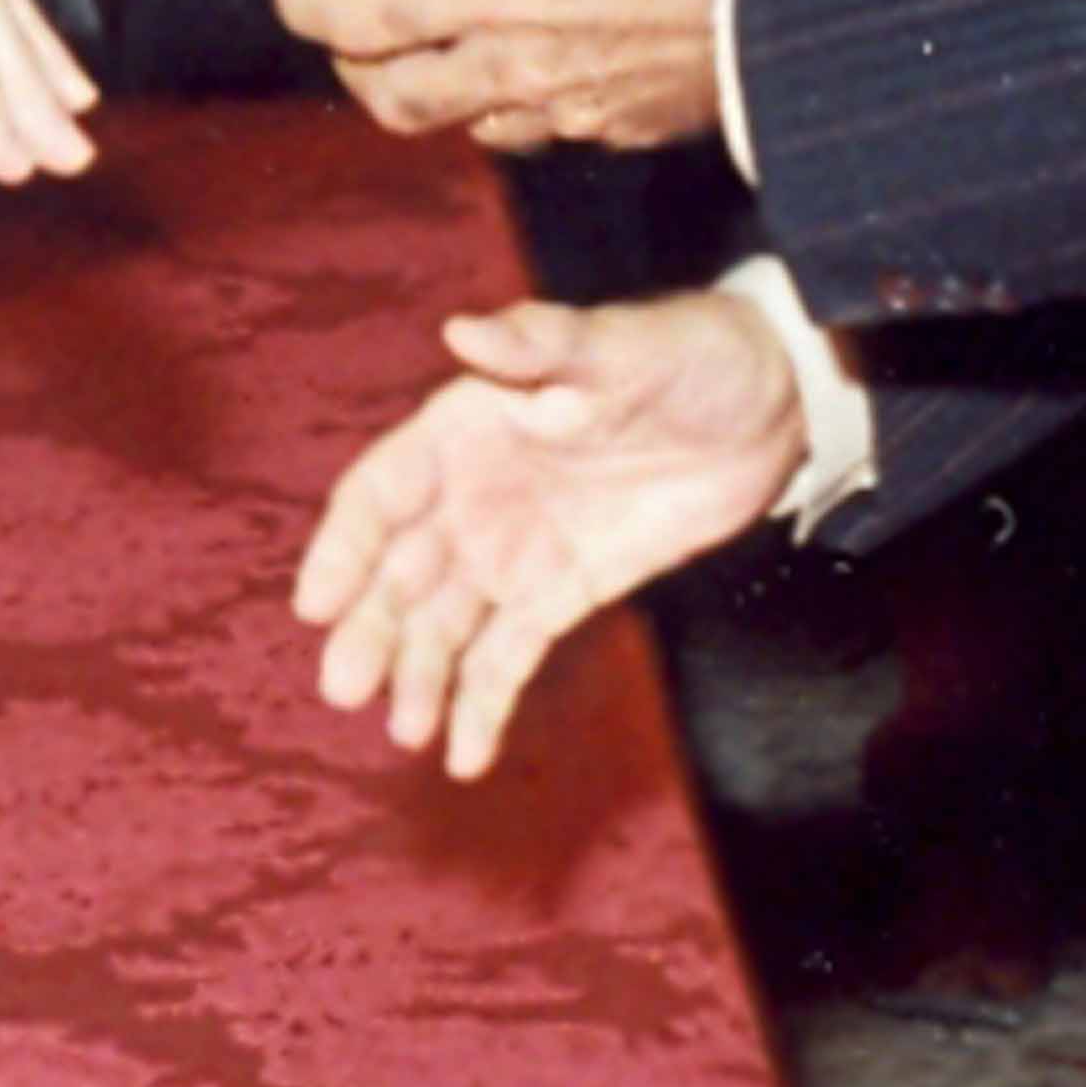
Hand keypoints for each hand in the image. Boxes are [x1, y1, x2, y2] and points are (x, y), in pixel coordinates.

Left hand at [270, 0, 761, 151]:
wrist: (787, 2)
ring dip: (424, 95)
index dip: (309, 9)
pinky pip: (530, 133)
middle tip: (347, 34)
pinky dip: (499, 107)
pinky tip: (516, 74)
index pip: (364, 21)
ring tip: (424, 54)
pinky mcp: (610, 132)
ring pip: (460, 126)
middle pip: (396, 99)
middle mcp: (513, 67)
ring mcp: (562, 111)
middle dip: (354, 71)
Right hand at [294, 294, 801, 779]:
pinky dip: (482, 703)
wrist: (769, 404)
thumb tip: (462, 331)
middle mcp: (474, 495)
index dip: (344, 546)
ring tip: (406, 732)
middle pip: (401, 571)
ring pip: (445, 624)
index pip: (383, 492)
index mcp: (467, 428)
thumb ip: (539, 345)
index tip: (317, 604)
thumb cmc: (685, 354)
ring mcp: (516, 550)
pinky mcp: (564, 593)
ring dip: (419, 676)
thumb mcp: (617, 346)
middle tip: (345, 688)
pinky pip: (508, 655)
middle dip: (370, 629)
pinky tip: (464, 755)